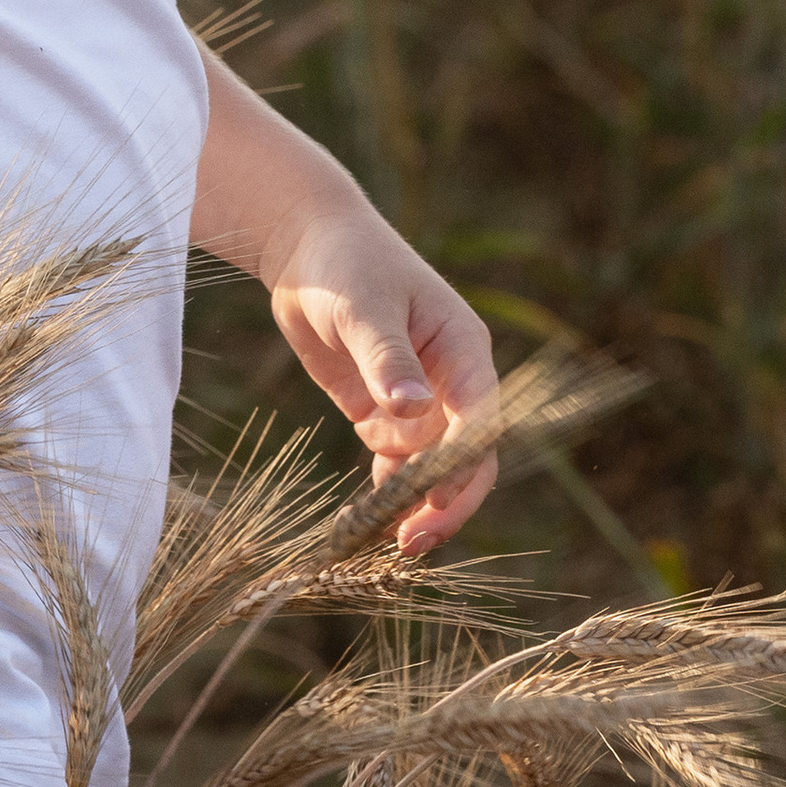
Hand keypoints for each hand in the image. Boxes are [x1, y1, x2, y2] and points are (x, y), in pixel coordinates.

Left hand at [266, 204, 499, 557]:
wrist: (306, 243)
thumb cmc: (346, 261)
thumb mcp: (363, 307)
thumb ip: (387, 359)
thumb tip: (413, 411)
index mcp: (463, 349)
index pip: (479, 419)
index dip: (464, 465)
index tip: (436, 500)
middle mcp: (449, 379)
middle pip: (464, 455)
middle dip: (445, 500)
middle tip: (413, 543)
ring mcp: (417, 397)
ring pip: (429, 465)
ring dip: (412, 501)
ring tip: (383, 540)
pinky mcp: (382, 408)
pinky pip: (395, 459)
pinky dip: (386, 487)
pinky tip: (369, 517)